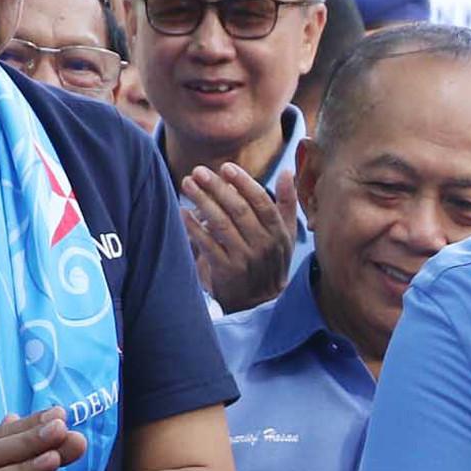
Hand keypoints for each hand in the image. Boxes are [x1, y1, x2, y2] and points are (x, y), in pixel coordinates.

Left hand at [183, 164, 297, 312]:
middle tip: (199, 171)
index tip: (226, 167)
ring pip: (221, 225)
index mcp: (278, 232)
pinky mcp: (227, 271)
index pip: (262, 202)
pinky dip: (194, 228)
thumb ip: (287, 202)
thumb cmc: (272, 260)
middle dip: (217, 188)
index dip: (244, 183)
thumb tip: (286, 172)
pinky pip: (208, 245)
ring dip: (203, 202)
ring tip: (187, 184)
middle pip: (239, 210)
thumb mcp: (286, 234)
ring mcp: (245, 259)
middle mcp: (263, 245)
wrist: (261, 303)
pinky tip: (183, 212)